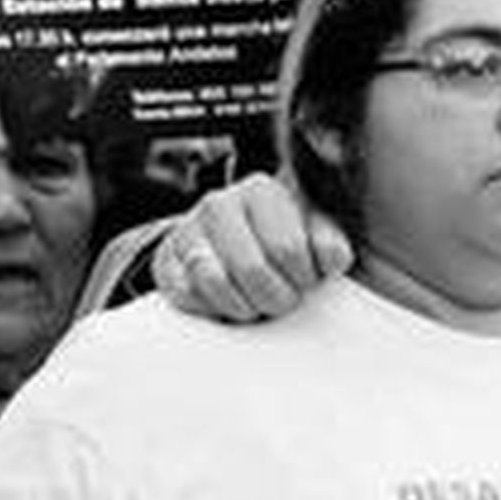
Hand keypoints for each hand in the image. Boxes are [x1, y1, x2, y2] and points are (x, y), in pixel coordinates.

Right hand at [152, 171, 352, 322]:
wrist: (222, 241)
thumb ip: (329, 242)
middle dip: (274, 298)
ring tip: (255, 302)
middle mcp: (220, 203)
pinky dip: (212, 309)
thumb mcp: (309, 232)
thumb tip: (335, 258)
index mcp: (261, 190)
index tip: (304, 280)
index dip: (303, 277)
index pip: (289, 248)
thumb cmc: (276, 238)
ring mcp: (188, 230)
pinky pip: (188, 297)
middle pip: (253, 270)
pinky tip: (227, 301)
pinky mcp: (166, 261)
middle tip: (281, 299)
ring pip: (216, 283)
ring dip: (243, 306)